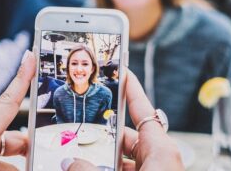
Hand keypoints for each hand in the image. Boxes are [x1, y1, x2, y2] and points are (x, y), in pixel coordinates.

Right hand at [62, 71, 183, 170]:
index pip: (143, 110)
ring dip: (103, 159)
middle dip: (103, 136)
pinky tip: (87, 170)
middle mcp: (160, 160)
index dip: (131, 89)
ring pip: (125, 159)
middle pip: (127, 137)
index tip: (122, 70)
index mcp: (161, 151)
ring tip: (78, 158)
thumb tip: (69, 162)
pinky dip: (109, 169)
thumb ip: (88, 170)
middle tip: (79, 132)